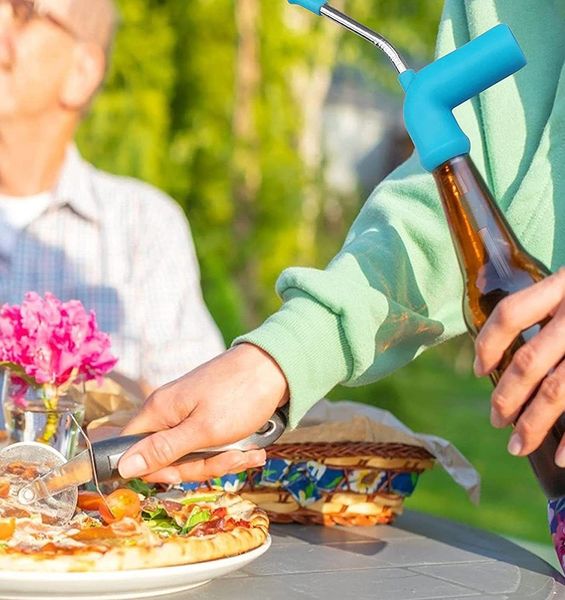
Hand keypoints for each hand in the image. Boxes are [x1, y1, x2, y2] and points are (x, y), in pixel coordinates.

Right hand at [118, 344, 288, 482]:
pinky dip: (233, 451)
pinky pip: (213, 446)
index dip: (153, 470)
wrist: (276, 367)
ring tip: (249, 452)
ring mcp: (192, 414)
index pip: (131, 450)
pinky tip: (253, 449)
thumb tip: (122, 468)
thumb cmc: (240, 395)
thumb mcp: (203, 431)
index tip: (180, 475)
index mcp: (159, 410)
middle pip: (168, 459)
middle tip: (229, 458)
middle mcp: (171, 412)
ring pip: (195, 455)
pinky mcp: (211, 417)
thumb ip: (163, 450)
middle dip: (202, 466)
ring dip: (224, 460)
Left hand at [474, 268, 564, 464]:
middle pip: (530, 360)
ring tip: (517, 445)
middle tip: (496, 420)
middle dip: (507, 396)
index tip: (478, 369)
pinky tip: (563, 457)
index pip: (510, 314)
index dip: (488, 343)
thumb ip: (548, 302)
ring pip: (557, 389)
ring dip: (533, 423)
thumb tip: (499, 347)